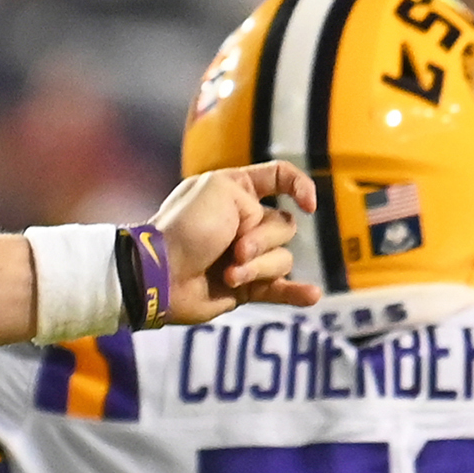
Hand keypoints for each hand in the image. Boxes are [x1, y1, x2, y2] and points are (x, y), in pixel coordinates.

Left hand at [149, 163, 322, 320]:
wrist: (163, 273)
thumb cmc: (187, 227)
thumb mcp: (220, 189)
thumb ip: (256, 200)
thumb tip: (262, 235)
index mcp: (236, 190)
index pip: (278, 177)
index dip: (299, 186)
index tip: (308, 204)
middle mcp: (244, 221)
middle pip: (284, 225)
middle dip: (262, 239)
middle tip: (234, 249)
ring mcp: (247, 256)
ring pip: (282, 258)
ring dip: (257, 267)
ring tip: (229, 274)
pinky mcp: (247, 286)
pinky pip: (281, 289)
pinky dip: (296, 292)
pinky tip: (311, 295)